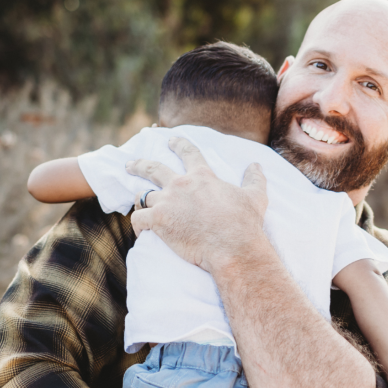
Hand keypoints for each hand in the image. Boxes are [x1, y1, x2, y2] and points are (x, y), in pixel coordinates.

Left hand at [126, 137, 268, 272]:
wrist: (232, 246)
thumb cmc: (245, 223)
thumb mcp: (255, 196)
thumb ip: (255, 179)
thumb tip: (256, 165)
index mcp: (202, 176)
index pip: (188, 153)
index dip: (178, 145)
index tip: (170, 140)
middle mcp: (181, 185)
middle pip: (153, 169)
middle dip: (139, 165)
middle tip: (130, 164)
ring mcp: (167, 202)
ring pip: (144, 197)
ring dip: (141, 201)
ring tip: (138, 204)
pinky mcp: (158, 220)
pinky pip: (138, 219)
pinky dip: (137, 225)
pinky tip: (140, 230)